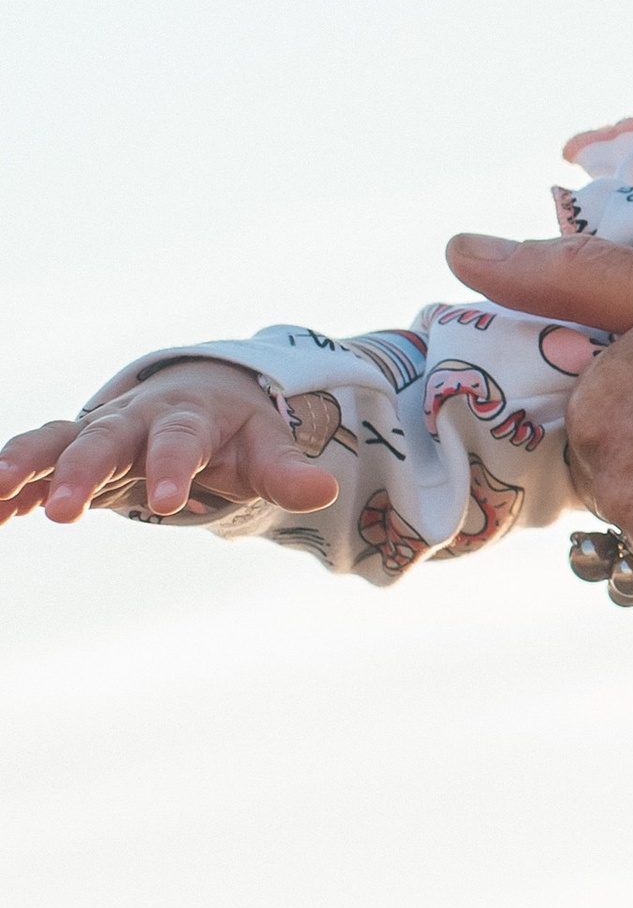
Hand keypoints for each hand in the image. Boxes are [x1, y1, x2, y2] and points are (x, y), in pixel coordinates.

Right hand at [1, 359, 340, 529]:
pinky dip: (7, 483)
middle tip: (63, 513)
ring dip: (22, 466)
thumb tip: (326, 493)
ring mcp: (96, 432)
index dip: (173, 468)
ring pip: (52, 442)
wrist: (200, 393)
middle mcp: (132, 420)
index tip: (169, 503)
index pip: (178, 441)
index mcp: (185, 417)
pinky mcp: (71, 451)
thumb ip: (286, 471)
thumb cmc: (236, 428)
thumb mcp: (264, 447)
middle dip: (82, 473)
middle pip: (102, 441)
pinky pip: (32, 461)